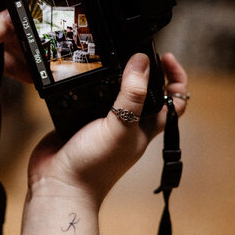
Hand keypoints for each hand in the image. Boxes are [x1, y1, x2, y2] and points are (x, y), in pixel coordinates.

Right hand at [28, 52, 187, 206]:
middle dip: (142, 69)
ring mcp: (104, 121)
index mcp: (146, 127)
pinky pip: (87, 95)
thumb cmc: (95, 167)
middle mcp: (128, 123)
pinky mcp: (81, 118)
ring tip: (107, 57)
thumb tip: (141, 61)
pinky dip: (86, 82)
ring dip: (112, 74)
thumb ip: (133, 95)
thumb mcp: (121, 127)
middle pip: (144, 90)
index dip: (175, 78)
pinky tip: (81, 73)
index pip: (173, 100)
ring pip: (114, 90)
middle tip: (133, 50)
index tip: (164, 57)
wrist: (58, 184)